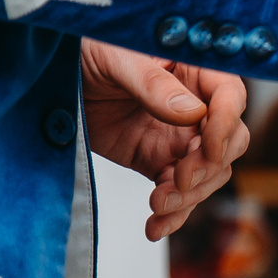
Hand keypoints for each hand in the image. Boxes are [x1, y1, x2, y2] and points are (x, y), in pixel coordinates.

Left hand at [78, 38, 250, 240]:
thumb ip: (153, 84)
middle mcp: (194, 105)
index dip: (227, 123)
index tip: (208, 147)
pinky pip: (176, 192)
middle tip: (179, 178)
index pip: (230, 96)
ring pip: (208, 174)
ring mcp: (177, 137)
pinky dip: (171, 214)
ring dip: (188, 196)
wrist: (47, 75)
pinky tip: (155, 227)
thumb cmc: (86, 50)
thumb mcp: (115, 58)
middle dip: (209, 166)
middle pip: (229, 142)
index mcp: (193, 69)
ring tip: (158, 204)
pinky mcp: (156, 162)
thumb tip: (192, 113)